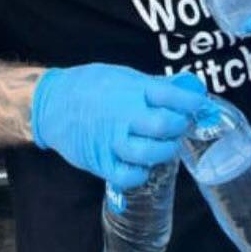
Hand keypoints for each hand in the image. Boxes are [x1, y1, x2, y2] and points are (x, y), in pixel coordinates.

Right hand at [31, 64, 207, 189]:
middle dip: (179, 127)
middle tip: (178, 125)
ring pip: (150, 153)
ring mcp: (111, 139)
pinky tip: (143, 164)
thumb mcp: (124, 76)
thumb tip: (191, 87)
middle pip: (164, 125)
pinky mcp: (101, 161)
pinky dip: (141, 173)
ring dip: (165, 150)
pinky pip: (129, 175)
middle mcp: (123, 114)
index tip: (199, 104)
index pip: (172, 95)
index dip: (192, 101)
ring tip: (164, 144)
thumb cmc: (91, 86)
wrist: (52, 103)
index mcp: (131, 89)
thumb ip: (157, 85)